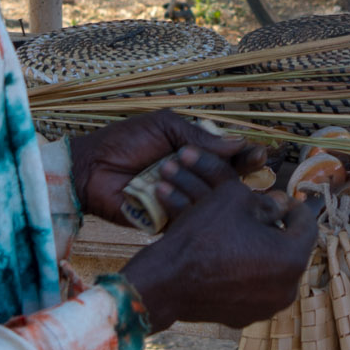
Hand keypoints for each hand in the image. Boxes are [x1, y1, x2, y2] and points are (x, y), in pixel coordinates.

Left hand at [69, 112, 268, 225]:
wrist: (90, 167)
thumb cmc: (123, 142)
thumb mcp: (164, 127)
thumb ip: (198, 135)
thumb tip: (237, 142)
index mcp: (192, 155)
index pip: (227, 156)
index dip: (245, 155)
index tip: (258, 152)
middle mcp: (192, 179)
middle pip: (227, 180)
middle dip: (242, 172)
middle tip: (255, 164)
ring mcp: (182, 202)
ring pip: (212, 201)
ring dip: (212, 185)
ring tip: (205, 173)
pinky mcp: (168, 221)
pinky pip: (190, 217)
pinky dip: (191, 205)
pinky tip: (192, 196)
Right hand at [120, 183, 320, 332]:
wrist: (165, 281)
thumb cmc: (202, 235)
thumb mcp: (235, 198)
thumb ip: (266, 200)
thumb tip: (279, 206)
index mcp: (292, 259)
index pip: (307, 225)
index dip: (294, 207)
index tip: (282, 199)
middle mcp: (287, 290)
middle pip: (291, 251)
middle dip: (278, 232)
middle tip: (260, 217)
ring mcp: (266, 309)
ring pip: (273, 272)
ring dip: (263, 254)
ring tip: (241, 238)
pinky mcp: (244, 319)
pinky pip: (254, 290)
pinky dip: (246, 275)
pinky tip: (226, 261)